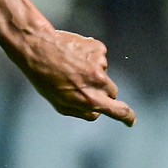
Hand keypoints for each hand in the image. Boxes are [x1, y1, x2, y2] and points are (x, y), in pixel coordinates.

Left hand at [11, 27, 135, 124]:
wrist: (37, 47)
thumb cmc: (44, 78)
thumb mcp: (59, 104)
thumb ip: (81, 112)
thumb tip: (97, 113)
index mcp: (89, 99)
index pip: (118, 110)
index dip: (127, 116)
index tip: (131, 120)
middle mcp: (98, 82)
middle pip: (112, 92)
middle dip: (101, 92)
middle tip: (79, 84)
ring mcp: (100, 64)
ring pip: (103, 73)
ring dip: (91, 72)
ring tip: (70, 67)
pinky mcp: (99, 48)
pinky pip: (98, 57)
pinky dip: (89, 57)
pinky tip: (73, 55)